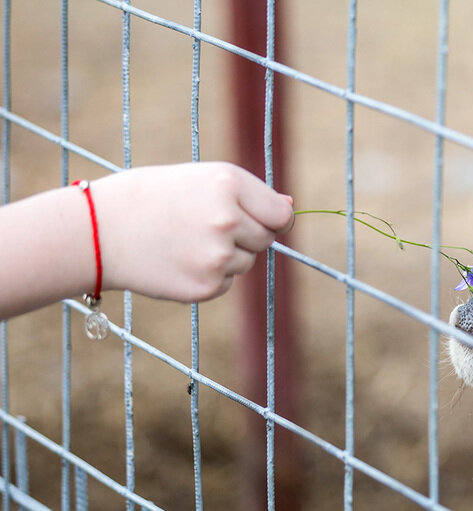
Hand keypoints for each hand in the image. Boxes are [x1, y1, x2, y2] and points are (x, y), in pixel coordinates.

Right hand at [92, 162, 294, 302]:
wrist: (98, 231)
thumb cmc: (152, 198)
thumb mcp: (200, 180)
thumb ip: (250, 195)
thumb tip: (291, 208)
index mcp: (229, 184)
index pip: (281, 215)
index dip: (270, 218)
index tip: (253, 217)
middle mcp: (228, 220)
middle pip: (266, 239)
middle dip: (245, 235)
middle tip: (201, 225)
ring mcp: (218, 256)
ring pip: (246, 262)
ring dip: (225, 256)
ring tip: (184, 241)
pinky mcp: (207, 286)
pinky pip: (226, 283)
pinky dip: (209, 276)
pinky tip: (178, 260)